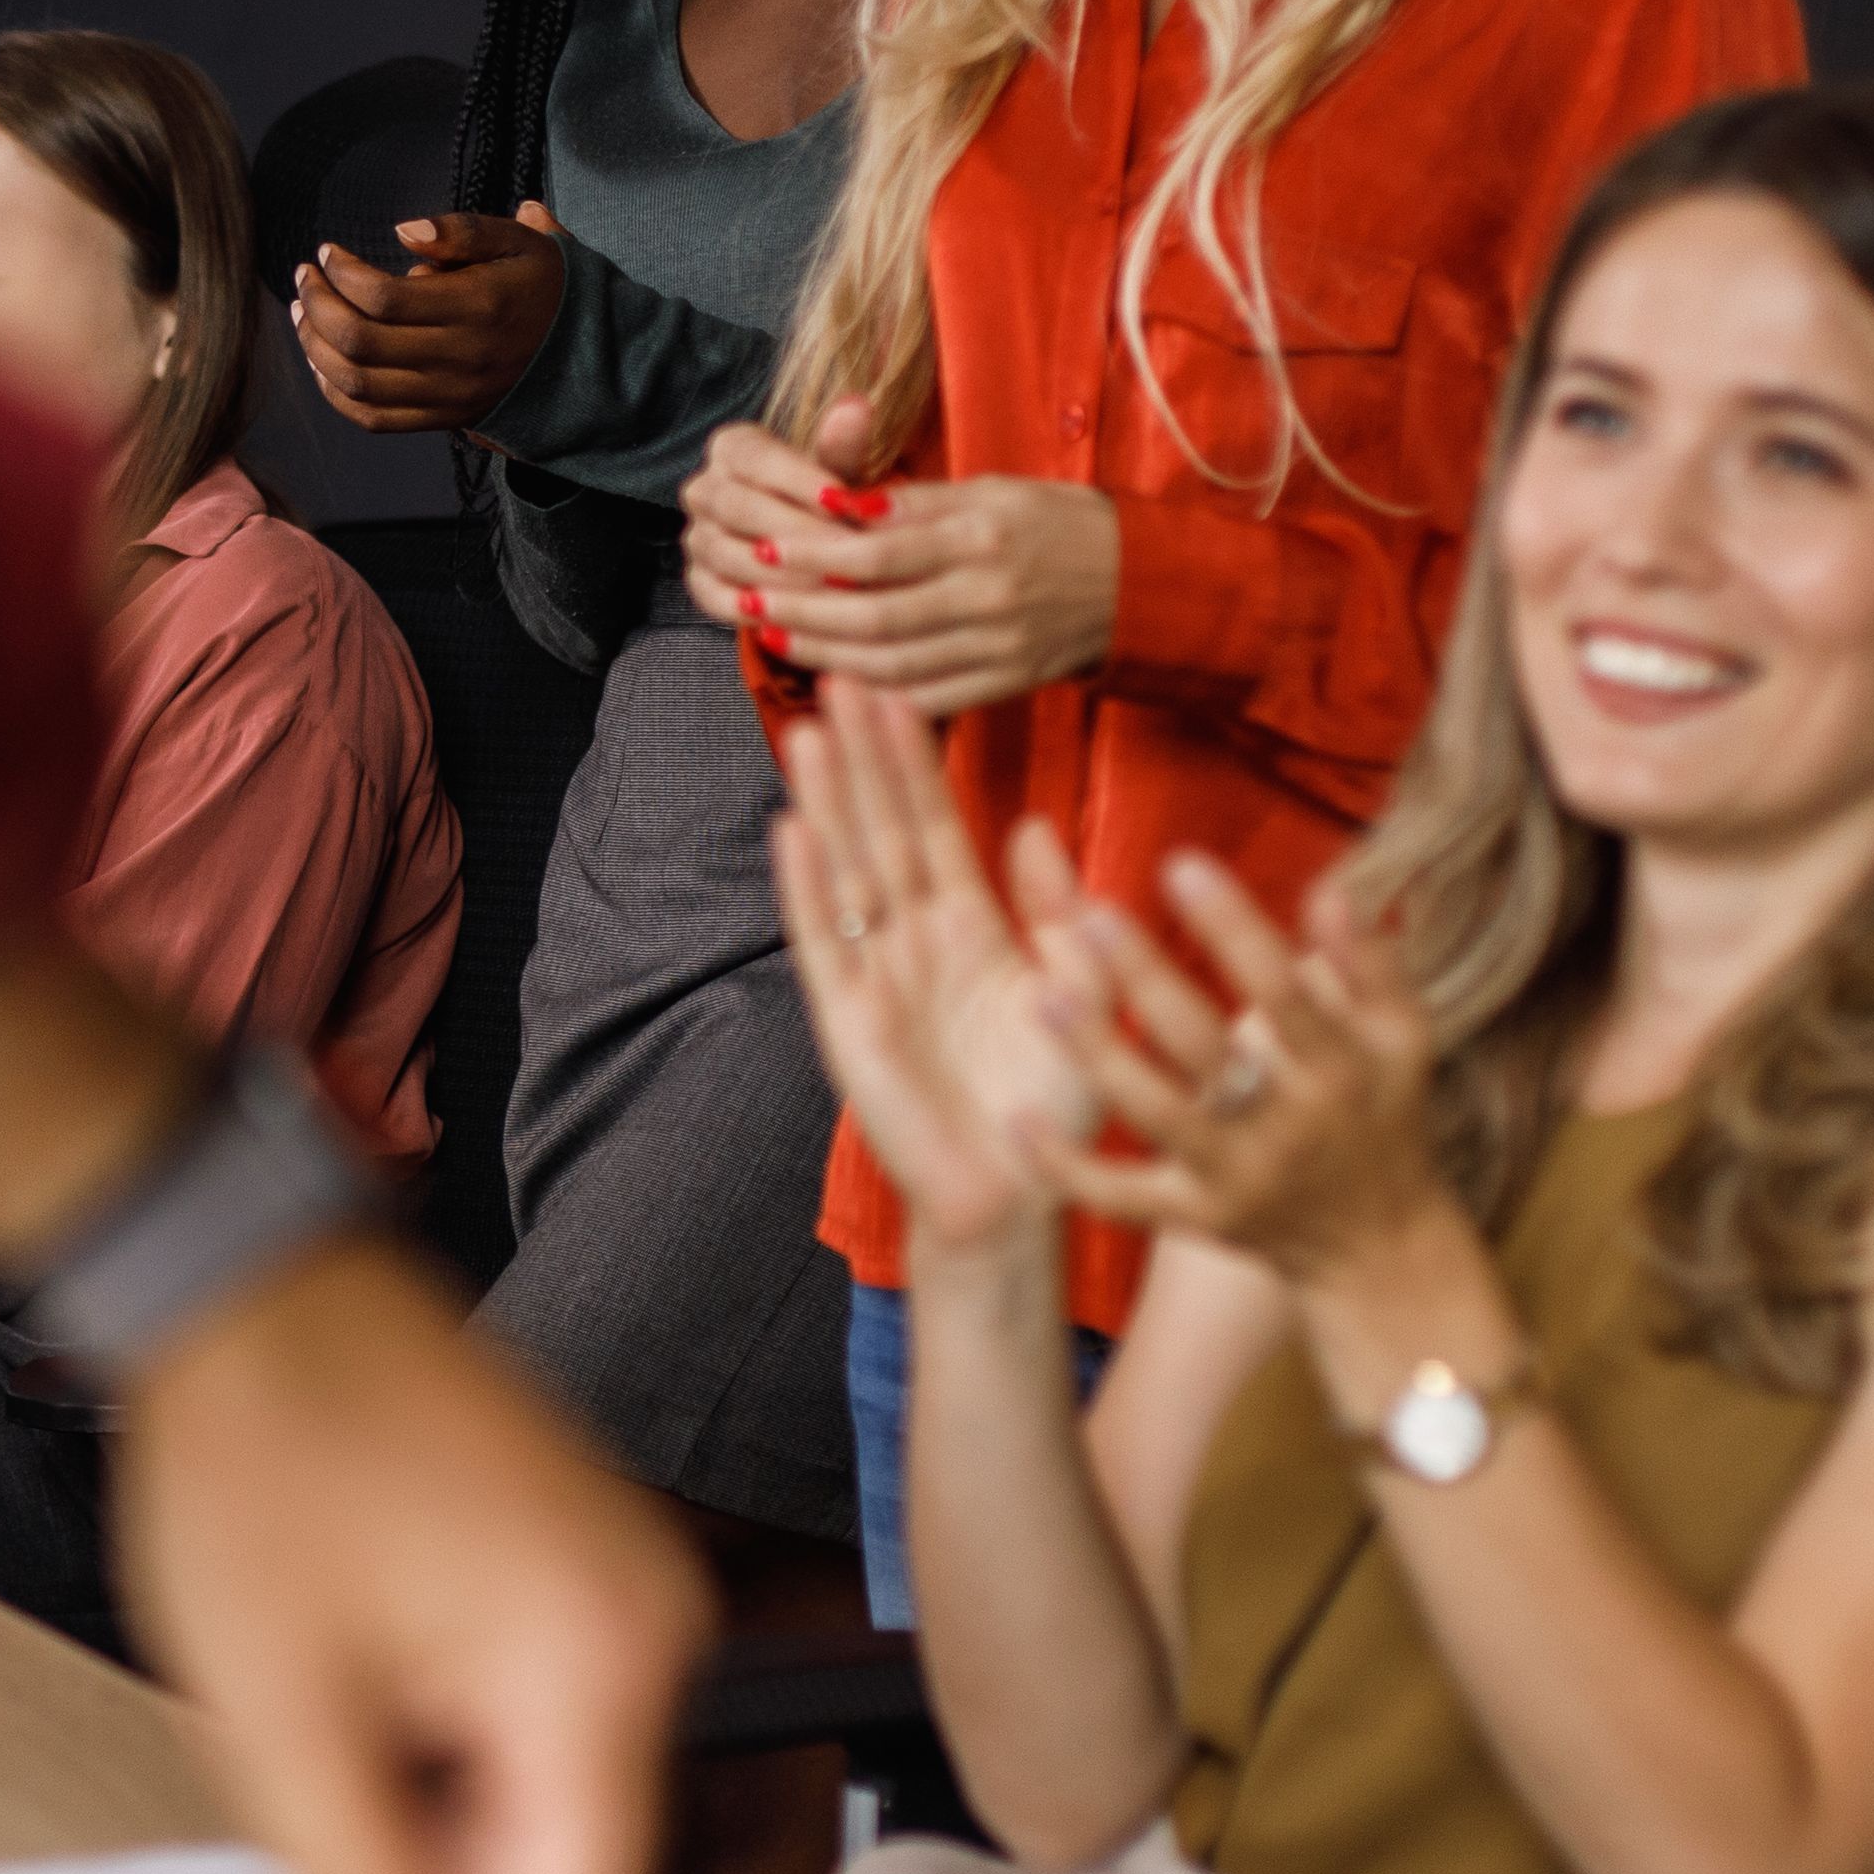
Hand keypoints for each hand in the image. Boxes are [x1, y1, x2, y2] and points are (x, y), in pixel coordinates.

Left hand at [118, 1234, 707, 1873]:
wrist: (249, 1283)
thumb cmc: (259, 1450)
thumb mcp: (279, 1716)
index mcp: (596, 1668)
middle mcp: (651, 1629)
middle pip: (568, 1865)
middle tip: (305, 1811)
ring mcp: (628, 1590)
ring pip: (547, 1797)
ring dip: (431, 1809)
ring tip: (321, 1716)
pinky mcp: (591, 1567)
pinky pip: (542, 1717)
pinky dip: (447, 1738)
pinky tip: (355, 1676)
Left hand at [291, 203, 569, 434]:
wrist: (588, 360)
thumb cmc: (546, 288)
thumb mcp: (520, 242)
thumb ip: (463, 231)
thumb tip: (403, 232)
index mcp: (478, 307)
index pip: (385, 297)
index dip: (343, 273)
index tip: (329, 252)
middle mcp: (460, 358)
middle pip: (361, 340)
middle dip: (318, 304)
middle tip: (306, 276)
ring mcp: (450, 396)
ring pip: (358, 383)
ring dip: (316, 347)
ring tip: (305, 312)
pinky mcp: (444, 420)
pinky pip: (374, 419)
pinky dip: (335, 392)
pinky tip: (322, 360)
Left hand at [684, 397, 1117, 715]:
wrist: (1141, 585)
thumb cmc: (1059, 525)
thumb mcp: (996, 492)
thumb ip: (919, 504)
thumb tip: (839, 506)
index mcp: (983, 537)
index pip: (882, 551)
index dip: (817, 555)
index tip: (767, 549)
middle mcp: (989, 596)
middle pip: (875, 614)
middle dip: (803, 612)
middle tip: (747, 603)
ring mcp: (998, 648)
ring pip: (892, 663)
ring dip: (822, 655)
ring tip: (771, 637)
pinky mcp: (1005, 685)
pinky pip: (925, 699)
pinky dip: (872, 694)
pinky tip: (828, 680)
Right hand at [762, 677, 1086, 1267]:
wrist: (1016, 1197)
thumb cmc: (1054, 1103)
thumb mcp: (1082, 992)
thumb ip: (1061, 913)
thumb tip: (1031, 828)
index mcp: (971, 929)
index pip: (936, 825)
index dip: (914, 760)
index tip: (896, 691)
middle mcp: (915, 942)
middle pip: (881, 830)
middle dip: (862, 757)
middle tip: (841, 676)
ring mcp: (876, 978)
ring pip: (846, 870)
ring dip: (827, 802)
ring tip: (807, 730)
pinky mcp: (849, 1021)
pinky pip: (824, 943)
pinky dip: (806, 888)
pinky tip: (790, 830)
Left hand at [1030, 848, 1454, 1281]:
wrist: (1376, 1248)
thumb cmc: (1382, 1114)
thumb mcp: (1401, 1038)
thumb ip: (1370, 962)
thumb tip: (1330, 888)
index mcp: (1340, 1070)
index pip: (1283, 990)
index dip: (1232, 927)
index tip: (1180, 864)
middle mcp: (1287, 1126)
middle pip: (1206, 1048)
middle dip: (1147, 982)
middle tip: (1091, 917)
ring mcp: (1236, 1176)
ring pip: (1154, 1115)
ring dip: (1097, 1056)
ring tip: (1042, 996)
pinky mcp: (1196, 1218)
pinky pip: (1120, 1196)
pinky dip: (1067, 1165)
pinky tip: (1017, 1117)